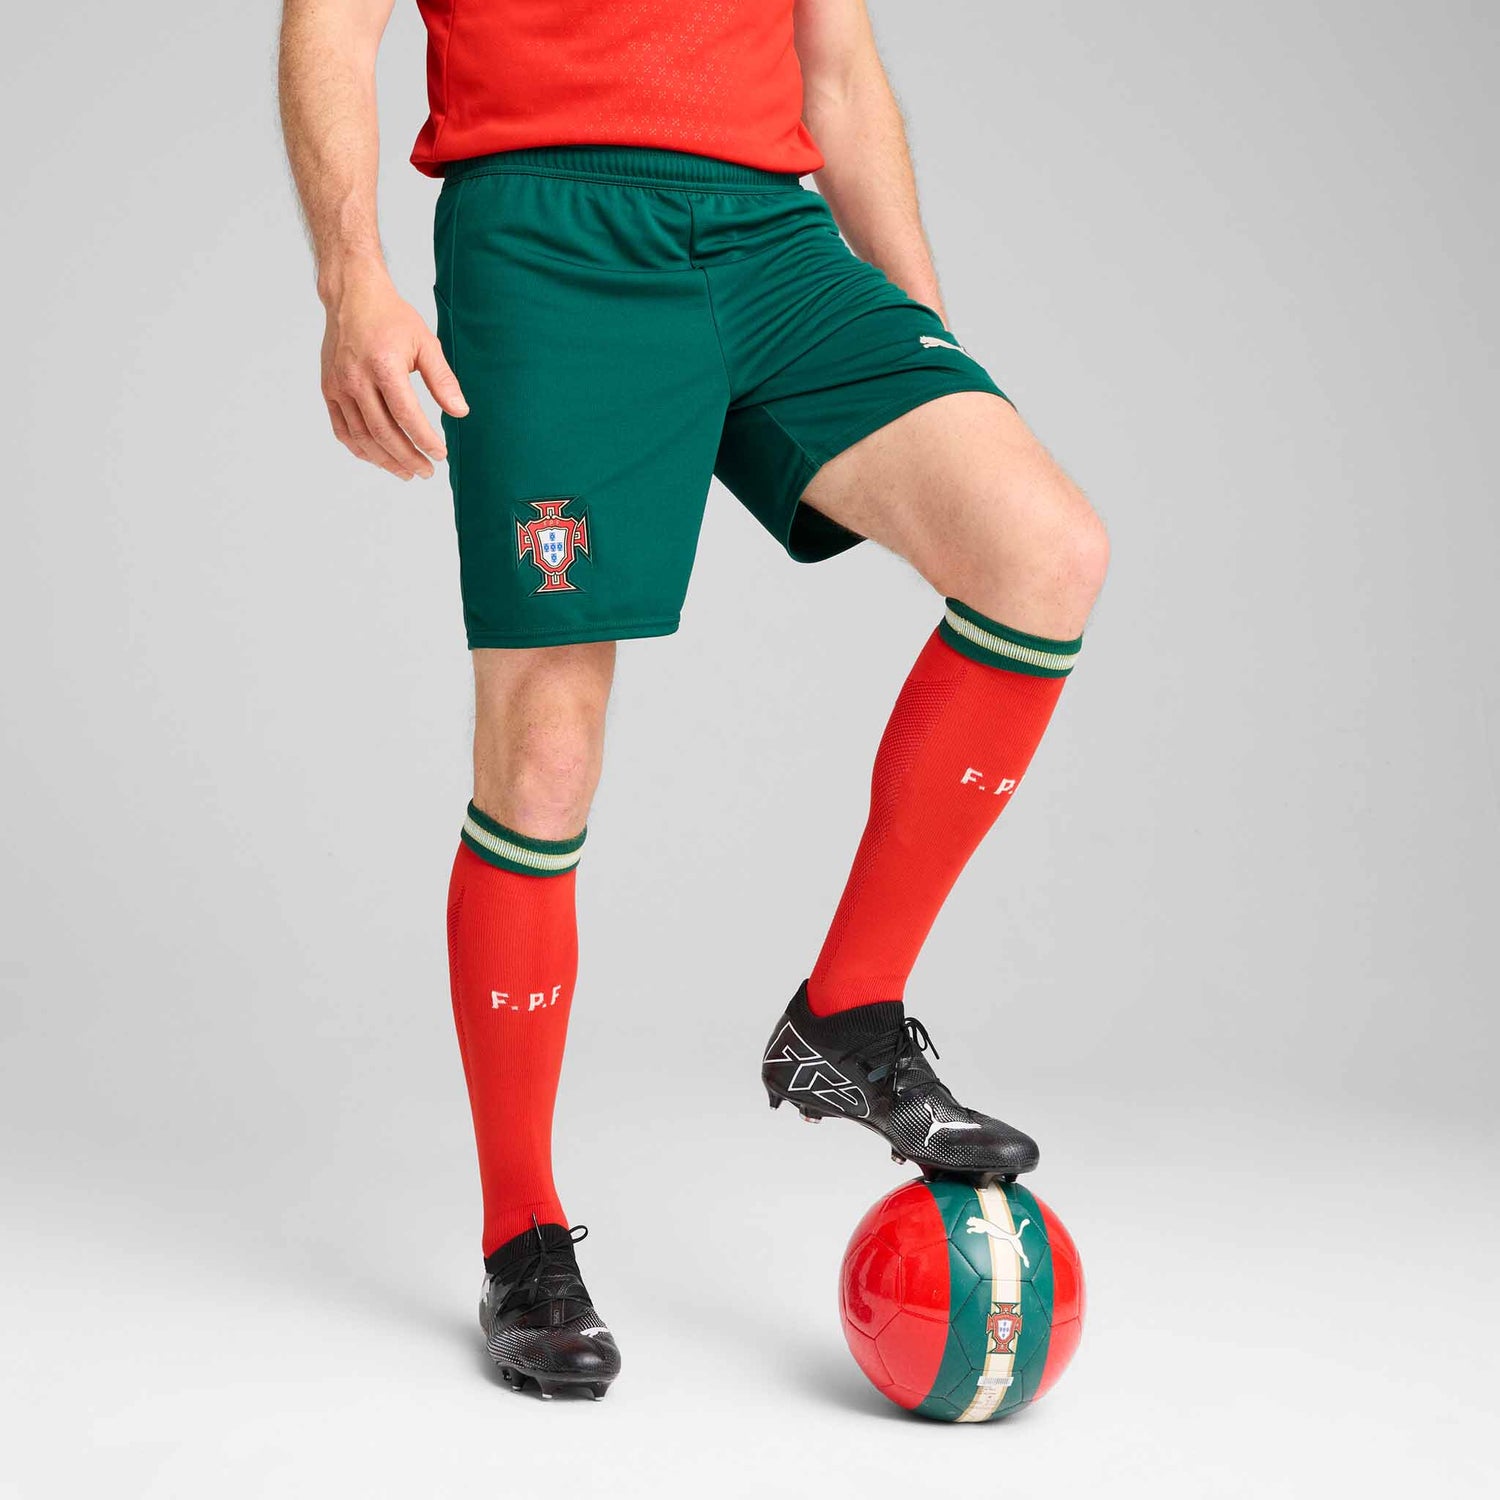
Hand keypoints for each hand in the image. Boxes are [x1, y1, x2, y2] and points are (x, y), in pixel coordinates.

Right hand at [319, 266, 468, 479]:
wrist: (352, 296)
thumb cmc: (391, 317)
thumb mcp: (425, 342)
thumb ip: (443, 380)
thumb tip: (460, 412)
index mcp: (384, 366)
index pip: (406, 415)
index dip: (424, 439)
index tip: (440, 454)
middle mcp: (356, 379)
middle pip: (383, 433)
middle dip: (407, 457)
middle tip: (427, 471)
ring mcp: (339, 386)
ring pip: (361, 437)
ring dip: (385, 460)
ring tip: (407, 472)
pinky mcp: (329, 390)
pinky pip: (342, 430)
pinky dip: (360, 449)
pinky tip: (379, 458)